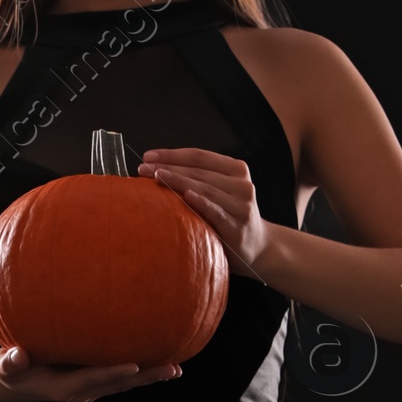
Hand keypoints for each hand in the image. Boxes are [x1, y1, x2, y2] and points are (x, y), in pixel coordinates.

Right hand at [0, 344, 181, 401]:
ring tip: (175, 368)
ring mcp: (90, 388)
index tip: (135, 365)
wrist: (13, 384)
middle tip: (172, 368)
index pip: (93, 378)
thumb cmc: (9, 371)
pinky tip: (159, 360)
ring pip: (124, 383)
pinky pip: (121, 377)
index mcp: (64, 387)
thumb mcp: (5, 366)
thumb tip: (16, 356)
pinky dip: (140, 371)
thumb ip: (10, 361)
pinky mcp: (94, 382)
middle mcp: (83, 391)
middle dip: (146, 376)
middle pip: (119, 383)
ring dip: (150, 376)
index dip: (113, 372)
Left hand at [138, 147, 273, 280]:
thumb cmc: (230, 218)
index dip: (172, 154)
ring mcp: (242, 205)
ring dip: (178, 181)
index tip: (148, 156)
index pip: (199, 156)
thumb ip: (200, 179)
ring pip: (205, 188)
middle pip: (199, 170)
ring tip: (155, 177)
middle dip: (168, 167)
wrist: (258, 247)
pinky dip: (201, 202)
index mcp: (236, 169)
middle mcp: (241, 183)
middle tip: (142, 168)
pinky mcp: (238, 226)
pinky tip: (185, 196)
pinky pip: (216, 211)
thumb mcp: (220, 192)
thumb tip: (156, 169)